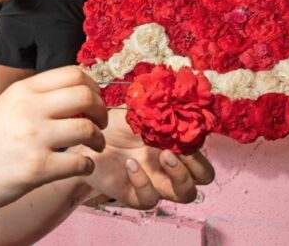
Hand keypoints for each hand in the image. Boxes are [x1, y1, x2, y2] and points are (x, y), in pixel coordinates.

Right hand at [0, 67, 106, 218]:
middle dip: (101, 110)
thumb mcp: (7, 106)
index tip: (94, 99)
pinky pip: (80, 163)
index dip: (93, 86)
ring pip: (88, 129)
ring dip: (98, 139)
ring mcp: (34, 138)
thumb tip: (77, 93)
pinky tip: (80, 166)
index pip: (72, 73)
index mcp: (22, 90)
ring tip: (94, 146)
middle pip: (85, 95)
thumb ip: (38, 98)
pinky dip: (87, 165)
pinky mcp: (38, 168)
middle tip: (99, 123)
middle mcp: (29, 109)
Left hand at [78, 109, 214, 208]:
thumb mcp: (136, 112)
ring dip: (180, 176)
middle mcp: (170, 168)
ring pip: (185, 194)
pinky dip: (144, 182)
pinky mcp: (135, 195)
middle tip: (178, 147)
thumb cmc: (113, 126)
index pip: (202, 150)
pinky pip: (150, 198)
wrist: (85, 141)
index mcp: (175, 147)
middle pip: (204, 177)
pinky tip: (130, 164)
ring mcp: (156, 183)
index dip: (200, 143)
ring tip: (163, 155)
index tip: (188, 128)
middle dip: (198, 164)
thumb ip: (156, 106)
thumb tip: (172, 89)